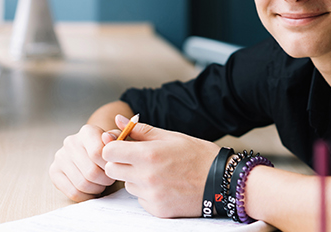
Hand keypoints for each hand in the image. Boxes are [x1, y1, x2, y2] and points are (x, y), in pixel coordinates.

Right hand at [49, 123, 120, 201]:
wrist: (92, 151)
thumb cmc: (108, 148)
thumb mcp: (118, 142)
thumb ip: (118, 139)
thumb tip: (108, 138)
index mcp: (87, 132)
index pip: (98, 154)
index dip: (110, 166)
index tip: (115, 168)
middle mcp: (70, 142)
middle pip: (91, 172)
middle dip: (105, 180)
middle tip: (110, 179)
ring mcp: (60, 157)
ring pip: (82, 184)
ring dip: (97, 188)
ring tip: (101, 183)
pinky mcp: (54, 171)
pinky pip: (72, 192)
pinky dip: (86, 196)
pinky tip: (92, 189)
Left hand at [102, 114, 221, 217]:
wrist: (222, 182)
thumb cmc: (199, 156)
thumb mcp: (172, 137)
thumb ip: (141, 130)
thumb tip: (119, 120)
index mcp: (148, 154)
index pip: (108, 151)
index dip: (114, 147)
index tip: (123, 146)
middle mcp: (147, 176)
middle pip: (112, 170)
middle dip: (120, 163)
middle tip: (139, 160)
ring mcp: (151, 195)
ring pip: (127, 185)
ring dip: (135, 178)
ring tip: (158, 173)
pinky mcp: (157, 209)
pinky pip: (140, 199)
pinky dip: (148, 193)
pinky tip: (165, 185)